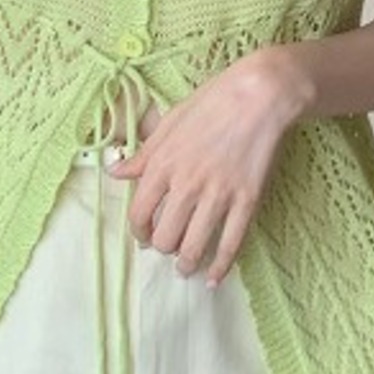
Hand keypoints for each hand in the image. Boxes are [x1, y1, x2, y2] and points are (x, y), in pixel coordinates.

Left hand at [107, 50, 297, 286]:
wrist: (258, 95)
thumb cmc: (212, 102)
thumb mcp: (168, 123)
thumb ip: (143, 154)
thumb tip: (115, 172)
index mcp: (162, 165)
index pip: (139, 213)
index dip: (138, 232)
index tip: (143, 237)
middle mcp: (186, 185)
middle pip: (165, 237)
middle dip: (164, 249)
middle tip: (169, 249)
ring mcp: (218, 195)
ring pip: (195, 247)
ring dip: (187, 264)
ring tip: (186, 269)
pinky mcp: (247, 201)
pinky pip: (231, 243)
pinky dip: (221, 266)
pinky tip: (215, 278)